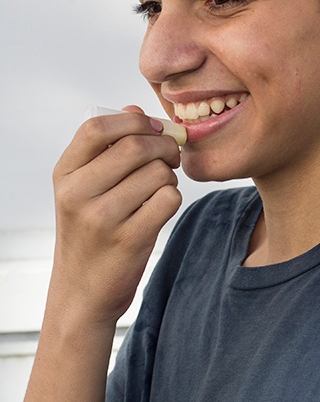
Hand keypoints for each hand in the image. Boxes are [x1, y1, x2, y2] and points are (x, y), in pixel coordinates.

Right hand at [51, 106, 182, 325]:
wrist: (82, 292)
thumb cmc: (91, 230)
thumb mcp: (85, 187)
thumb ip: (108, 146)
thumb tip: (136, 109)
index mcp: (65, 173)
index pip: (97, 127)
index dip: (133, 120)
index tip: (153, 128)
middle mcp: (77, 194)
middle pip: (135, 146)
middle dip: (164, 145)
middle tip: (171, 155)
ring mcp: (101, 219)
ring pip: (157, 172)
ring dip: (169, 175)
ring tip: (159, 187)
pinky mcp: (128, 240)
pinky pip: (168, 199)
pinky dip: (172, 198)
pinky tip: (159, 207)